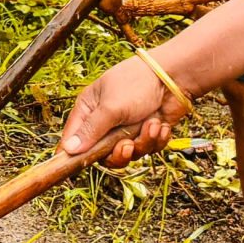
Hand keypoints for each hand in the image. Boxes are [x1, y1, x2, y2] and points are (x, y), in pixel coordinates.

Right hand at [59, 52, 183, 165]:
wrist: (175, 77)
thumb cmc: (138, 83)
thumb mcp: (111, 107)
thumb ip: (91, 130)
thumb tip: (68, 149)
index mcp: (89, 110)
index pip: (73, 138)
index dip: (74, 154)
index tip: (79, 165)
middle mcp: (106, 121)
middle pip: (103, 154)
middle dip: (118, 153)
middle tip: (127, 145)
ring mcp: (127, 128)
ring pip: (128, 154)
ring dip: (142, 142)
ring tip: (152, 124)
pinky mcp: (146, 133)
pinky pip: (147, 149)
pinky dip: (156, 139)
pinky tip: (161, 124)